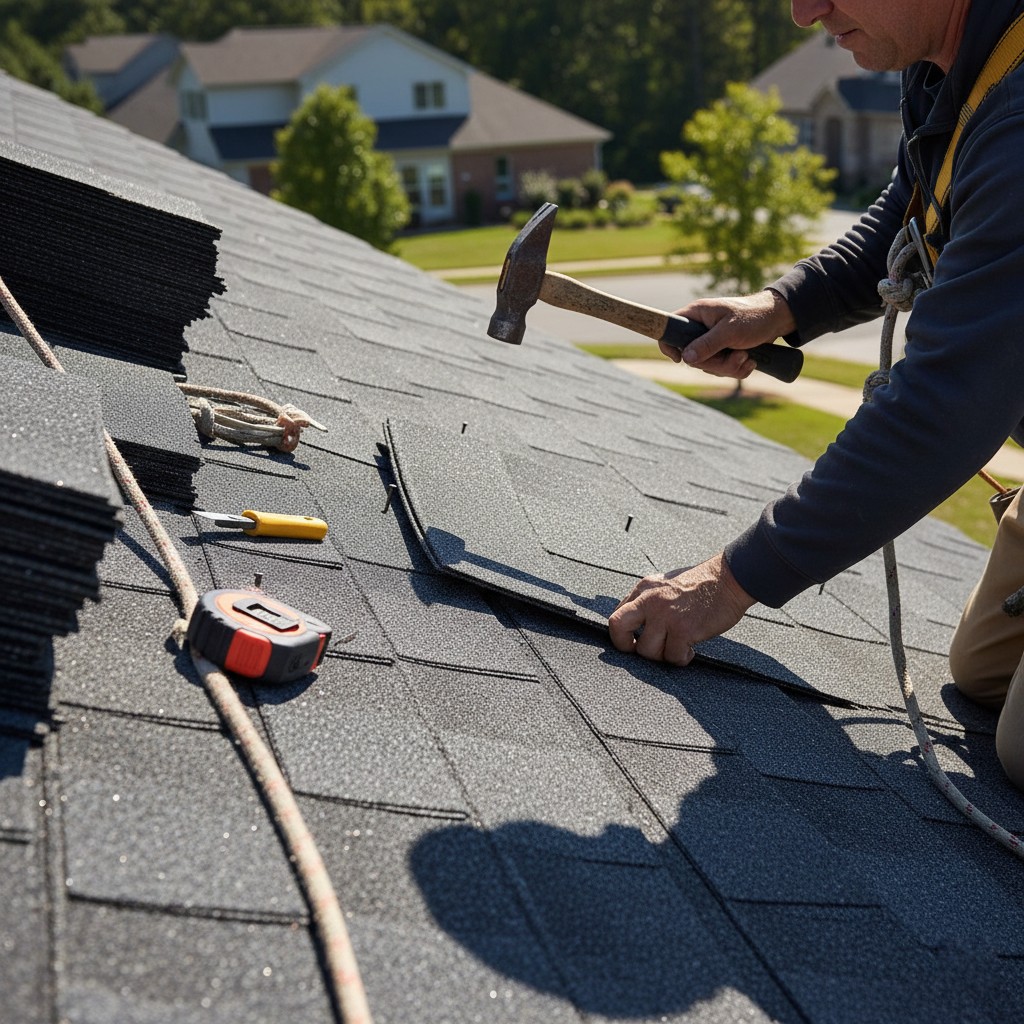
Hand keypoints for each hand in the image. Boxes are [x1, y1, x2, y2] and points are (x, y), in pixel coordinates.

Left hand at [608, 553, 754, 665]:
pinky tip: (690, 650)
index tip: (631, 643)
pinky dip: (681, 658)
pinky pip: (673, 657)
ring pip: (647, 650)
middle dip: (626, 646)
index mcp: (644, 589)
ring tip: (676, 648)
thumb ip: (647, 600)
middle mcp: (650, 601)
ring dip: (662, 655)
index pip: (616, 615)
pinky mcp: (684, 630)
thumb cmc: (701, 583)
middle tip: (642, 651)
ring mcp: (666, 616)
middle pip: (618, 629)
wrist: (729, 579)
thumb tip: (633, 622)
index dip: (621, 635)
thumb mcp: (665, 583)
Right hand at [659, 289, 796, 379]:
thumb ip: (707, 344)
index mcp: (697, 315)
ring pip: (709, 366)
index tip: (679, 360)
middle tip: (737, 356)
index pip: (671, 329)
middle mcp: (701, 328)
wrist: (779, 320)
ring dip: (730, 367)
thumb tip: (686, 358)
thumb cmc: (754, 317)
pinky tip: (750, 361)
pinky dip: (736, 369)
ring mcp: (712, 341)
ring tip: (747, 356)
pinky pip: (721, 369)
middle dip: (716, 364)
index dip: (669, 345)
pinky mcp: (724, 351)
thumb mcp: (730, 331)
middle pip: (693, 357)